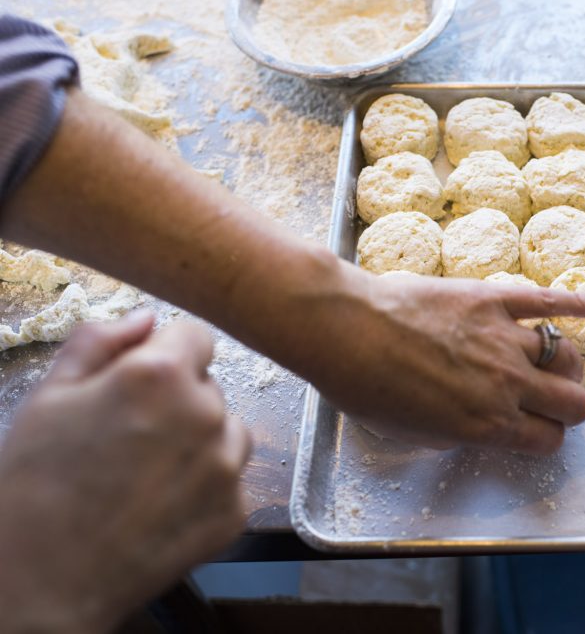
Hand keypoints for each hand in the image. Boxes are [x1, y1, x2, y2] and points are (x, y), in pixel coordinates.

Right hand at [0, 313, 250, 633]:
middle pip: (210, 387)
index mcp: (161, 375)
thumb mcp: (50, 395)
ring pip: (228, 432)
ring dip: (201, 442)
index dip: (166, 354)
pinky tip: (161, 505)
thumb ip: (101, 342)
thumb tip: (147, 318)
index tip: (142, 381)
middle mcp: (207, 415)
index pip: (196, 336)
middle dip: (180, 400)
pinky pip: (231, 482)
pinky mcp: (235, 512)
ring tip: (146, 472)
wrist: (40, 582)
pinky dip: (206, 488)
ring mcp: (227, 468)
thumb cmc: (34, 485)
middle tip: (131, 436)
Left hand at [324, 271, 584, 453]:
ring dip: (566, 365)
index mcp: (487, 425)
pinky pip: (548, 301)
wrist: (347, 330)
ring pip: (566, 356)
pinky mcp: (494, 300)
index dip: (546, 438)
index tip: (536, 430)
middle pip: (574, 402)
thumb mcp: (412, 435)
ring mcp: (504, 339)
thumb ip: (457, 434)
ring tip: (554, 363)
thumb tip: (476, 423)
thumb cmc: (366, 387)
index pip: (549, 440)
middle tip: (551, 400)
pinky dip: (579, 305)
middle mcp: (507, 385)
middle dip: (568, 407)